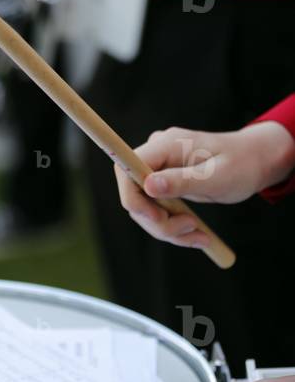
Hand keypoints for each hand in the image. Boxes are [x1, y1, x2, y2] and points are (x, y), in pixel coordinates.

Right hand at [114, 123, 294, 248]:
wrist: (255, 161)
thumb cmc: (242, 164)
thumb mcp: (217, 177)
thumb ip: (182, 181)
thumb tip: (148, 186)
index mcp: (166, 144)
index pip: (126, 169)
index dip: (132, 198)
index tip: (158, 219)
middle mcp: (156, 154)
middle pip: (134, 194)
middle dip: (158, 222)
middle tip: (191, 232)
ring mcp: (158, 168)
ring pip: (144, 208)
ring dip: (168, 229)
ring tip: (199, 236)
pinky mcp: (164, 183)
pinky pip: (156, 210)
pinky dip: (173, 226)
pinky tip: (196, 234)